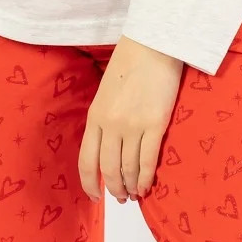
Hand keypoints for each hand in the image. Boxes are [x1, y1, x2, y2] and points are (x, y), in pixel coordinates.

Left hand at [78, 35, 183, 201]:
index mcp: (95, 116)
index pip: (86, 161)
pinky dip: (146, 178)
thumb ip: (104, 118)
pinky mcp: (155, 124)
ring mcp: (133, 126)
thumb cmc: (129, 63)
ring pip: (129, 169)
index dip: (89, 184)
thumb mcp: (105, 92)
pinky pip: (148, 161)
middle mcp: (111, 125)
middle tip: (120, 198)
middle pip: (108, 170)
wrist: (152, 43)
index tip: (95, 196)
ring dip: (131, 186)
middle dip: (114, 189)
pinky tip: (147, 186)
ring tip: (135, 193)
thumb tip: (107, 145)